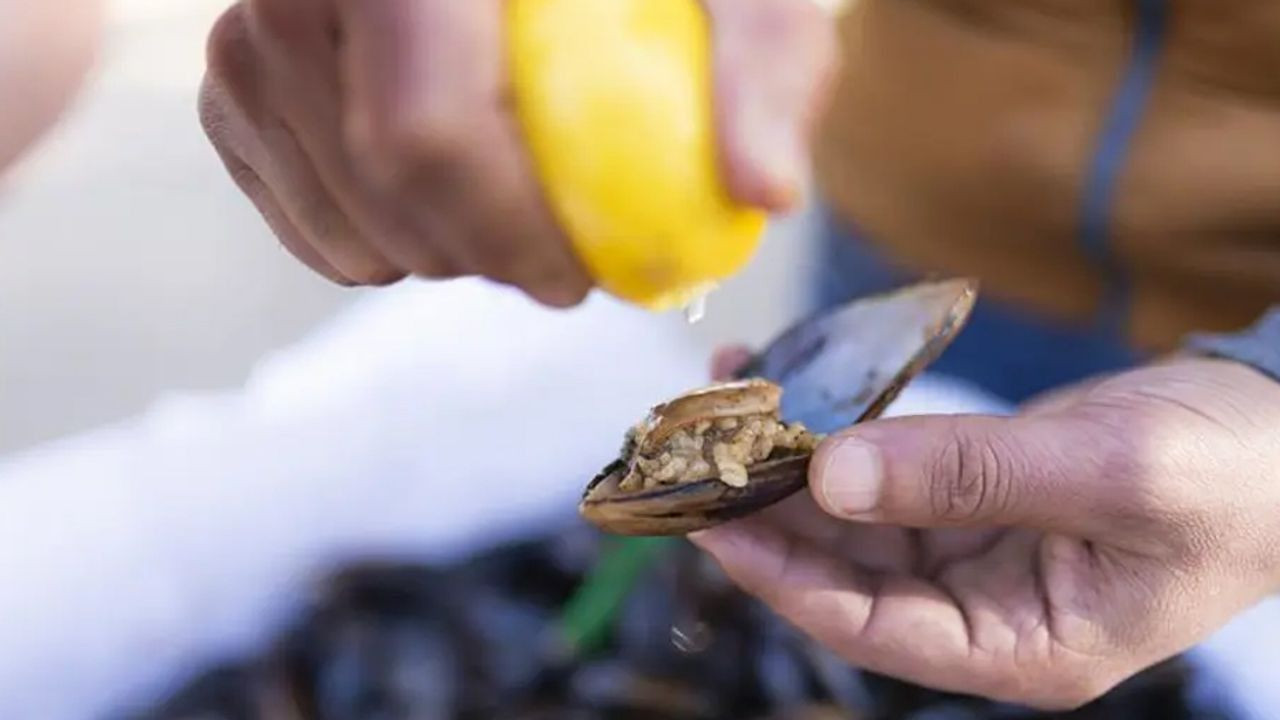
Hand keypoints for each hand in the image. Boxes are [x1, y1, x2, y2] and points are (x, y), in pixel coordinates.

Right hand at [198, 0, 834, 304]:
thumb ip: (763, 55)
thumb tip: (764, 192)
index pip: (428, 130)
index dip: (510, 235)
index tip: (585, 277)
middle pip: (379, 178)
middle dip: (483, 256)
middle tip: (561, 266)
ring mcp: (251, 21)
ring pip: (332, 205)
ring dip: (433, 255)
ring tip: (507, 226)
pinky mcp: (233, 68)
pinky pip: (290, 202)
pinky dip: (366, 240)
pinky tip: (435, 213)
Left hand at [694, 348, 1279, 708]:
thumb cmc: (1231, 473)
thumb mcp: (1110, 472)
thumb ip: (970, 475)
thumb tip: (832, 475)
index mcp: (1023, 647)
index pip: (871, 627)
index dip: (785, 576)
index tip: (712, 521)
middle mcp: (986, 613)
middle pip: (848, 575)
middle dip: (772, 513)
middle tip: (698, 451)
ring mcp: (978, 555)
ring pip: (859, 522)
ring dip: (794, 466)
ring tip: (731, 400)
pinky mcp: (975, 500)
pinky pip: (889, 476)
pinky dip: (842, 438)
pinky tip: (796, 390)